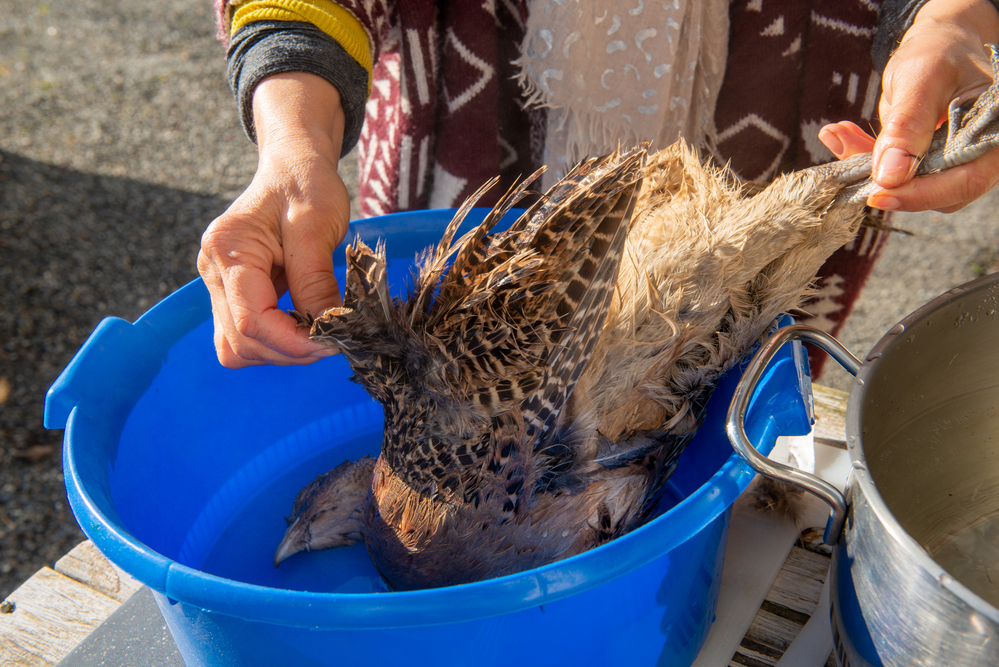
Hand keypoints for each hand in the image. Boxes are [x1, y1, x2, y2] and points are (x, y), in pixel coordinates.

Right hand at [198, 73, 349, 366]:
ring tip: (318, 331)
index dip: (292, 342)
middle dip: (288, 350)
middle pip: (240, 341)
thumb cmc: (305, 186)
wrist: (293, 167)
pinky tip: (302, 324)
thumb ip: (316, 280)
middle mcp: (213, 270)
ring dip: (280, 351)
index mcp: (229, 249)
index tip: (332, 342)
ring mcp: (218, 284)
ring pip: (238, 346)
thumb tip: (328, 329)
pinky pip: (246, 336)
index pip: (251, 319)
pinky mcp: (231, 294)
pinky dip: (275, 341)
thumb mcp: (317, 226)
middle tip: (332, 338)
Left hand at [819, 0, 998, 212]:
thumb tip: (890, 177)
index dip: (921, 194)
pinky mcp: (927, 163)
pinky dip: (864, 159)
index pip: (966, 180)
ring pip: (910, 187)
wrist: (938, 45)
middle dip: (886, 181)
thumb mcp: (924, 79)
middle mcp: (980, 155)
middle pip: (938, 193)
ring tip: (839, 134)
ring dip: (868, 168)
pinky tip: (841, 135)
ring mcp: (952, 163)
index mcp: (995, 134)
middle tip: (846, 157)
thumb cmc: (941, 53)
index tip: (877, 193)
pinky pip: (895, 175)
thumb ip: (908, 126)